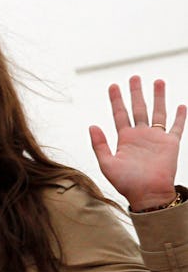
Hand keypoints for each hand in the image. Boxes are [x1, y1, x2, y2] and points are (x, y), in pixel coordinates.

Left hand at [89, 76, 185, 210]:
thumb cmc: (126, 183)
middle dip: (136, 92)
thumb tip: (92, 125)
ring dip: (158, 97)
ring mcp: (156, 138)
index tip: (113, 85)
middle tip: (135, 76)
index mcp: (124, 138)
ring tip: (158, 81)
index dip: (116, 99)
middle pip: (138, 108)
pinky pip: (176, 127)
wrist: (148, 195)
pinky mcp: (171, 144)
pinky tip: (180, 105)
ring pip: (157, 113)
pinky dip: (179, 117)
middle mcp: (140, 135)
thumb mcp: (107, 164)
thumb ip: (99, 145)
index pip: (120, 113)